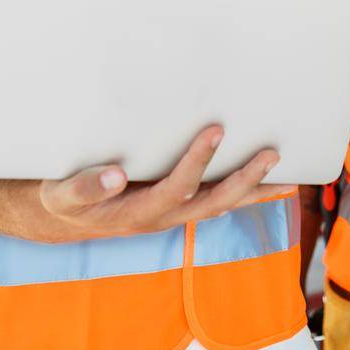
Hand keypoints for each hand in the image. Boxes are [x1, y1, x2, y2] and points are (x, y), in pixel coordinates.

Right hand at [28, 125, 292, 241]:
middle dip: (245, 180)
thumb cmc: (60, 200)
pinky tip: (267, 183)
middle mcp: (162, 219)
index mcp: (138, 214)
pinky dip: (243, 193)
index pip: (177, 189)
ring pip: (221, 205)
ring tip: (289, 177)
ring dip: (254, 191)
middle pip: (213, 202)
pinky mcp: (175, 207)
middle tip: (272, 153)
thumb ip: (84, 187)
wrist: (59, 217)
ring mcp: (172, 215)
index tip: (215, 130)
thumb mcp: (60, 194)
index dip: (197, 162)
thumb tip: (115, 176)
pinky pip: (215, 201)